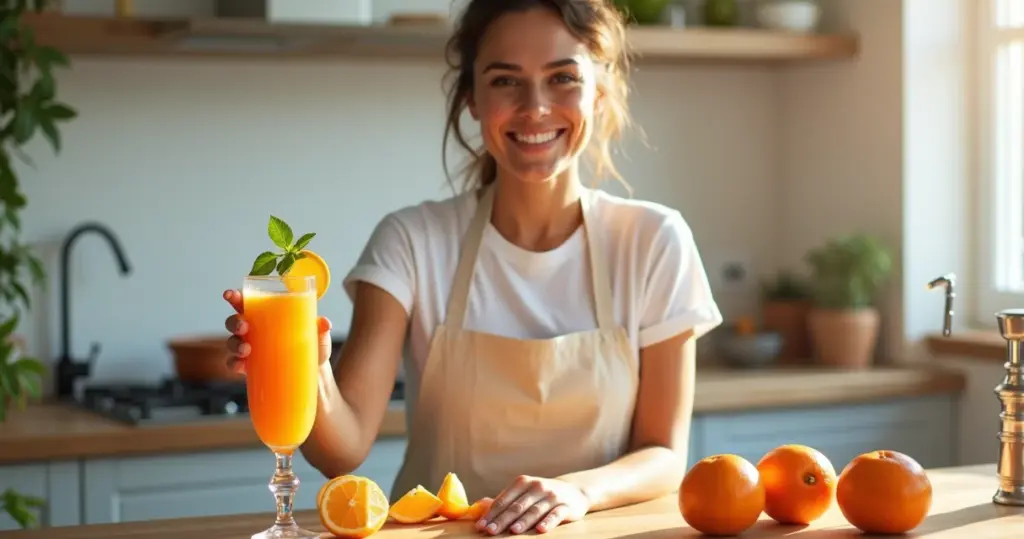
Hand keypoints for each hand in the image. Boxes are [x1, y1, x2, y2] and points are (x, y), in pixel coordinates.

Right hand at [222, 289, 333, 374]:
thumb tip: (325, 323)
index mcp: (267, 315)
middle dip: (234, 322)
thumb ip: (321, 328)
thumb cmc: (313, 347)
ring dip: (234, 343)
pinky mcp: (250, 367)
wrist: (314, 375)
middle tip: (244, 326)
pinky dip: (234, 363)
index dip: (235, 296)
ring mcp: (250, 348)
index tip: (229, 295)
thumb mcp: (319, 336)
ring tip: (246, 349)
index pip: (247, 302)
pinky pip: (234, 363)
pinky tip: (240, 365)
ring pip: (232, 342)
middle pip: (234, 321)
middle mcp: (254, 330)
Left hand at [476, 476, 590, 534]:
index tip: (481, 526)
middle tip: (491, 531)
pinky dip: (548, 521)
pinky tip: (540, 530)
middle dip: (502, 519)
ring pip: (535, 510)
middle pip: (516, 506)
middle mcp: (537, 486)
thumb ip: (504, 500)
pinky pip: (555, 514)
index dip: (491, 513)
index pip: (504, 500)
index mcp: (522, 482)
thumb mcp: (523, 493)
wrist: (574, 491)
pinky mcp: (565, 506)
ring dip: (523, 521)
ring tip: (513, 531)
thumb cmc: (541, 495)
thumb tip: (479, 507)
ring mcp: (552, 496)